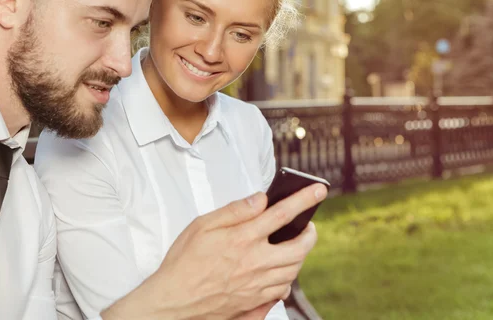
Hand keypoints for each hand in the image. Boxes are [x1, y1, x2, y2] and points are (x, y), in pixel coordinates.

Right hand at [102, 183, 325, 319]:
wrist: (174, 300)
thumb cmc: (184, 261)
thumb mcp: (202, 225)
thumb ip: (234, 211)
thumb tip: (260, 198)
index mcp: (243, 238)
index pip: (282, 213)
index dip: (304, 199)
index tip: (319, 191)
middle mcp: (256, 262)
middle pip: (300, 246)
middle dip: (311, 233)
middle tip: (309, 224)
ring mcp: (258, 284)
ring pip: (295, 269)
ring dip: (302, 254)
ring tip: (296, 244)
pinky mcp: (255, 301)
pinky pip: (283, 289)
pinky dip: (288, 277)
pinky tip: (281, 270)